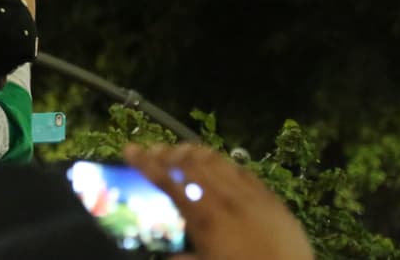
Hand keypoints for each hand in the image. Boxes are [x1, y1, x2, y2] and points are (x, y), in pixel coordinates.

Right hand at [125, 143, 313, 259]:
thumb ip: (183, 259)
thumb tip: (168, 256)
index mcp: (204, 217)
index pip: (168, 180)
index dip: (145, 162)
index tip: (129, 149)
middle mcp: (224, 198)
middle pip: (189, 162)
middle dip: (166, 152)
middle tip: (151, 150)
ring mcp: (249, 194)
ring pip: (215, 160)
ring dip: (192, 152)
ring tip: (179, 152)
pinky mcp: (270, 197)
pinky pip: (241, 170)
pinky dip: (223, 163)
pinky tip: (217, 165)